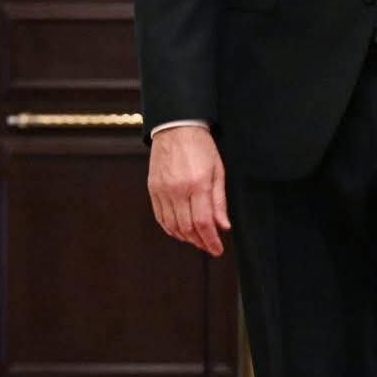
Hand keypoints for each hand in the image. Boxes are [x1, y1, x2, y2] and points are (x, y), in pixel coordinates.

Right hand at [148, 125, 230, 256]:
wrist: (176, 127)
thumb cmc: (200, 146)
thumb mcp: (218, 171)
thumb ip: (219, 201)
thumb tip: (223, 226)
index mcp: (197, 184)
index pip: (203, 222)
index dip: (211, 240)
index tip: (217, 249)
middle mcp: (177, 190)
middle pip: (187, 228)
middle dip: (200, 242)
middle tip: (209, 246)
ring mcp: (162, 190)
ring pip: (172, 226)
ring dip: (186, 237)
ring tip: (197, 239)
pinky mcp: (153, 189)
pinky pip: (160, 217)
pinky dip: (170, 228)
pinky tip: (180, 231)